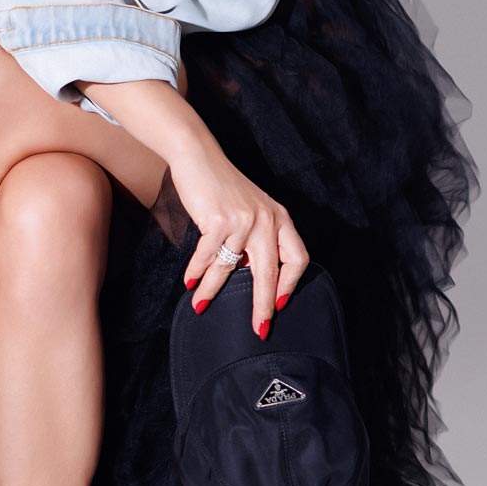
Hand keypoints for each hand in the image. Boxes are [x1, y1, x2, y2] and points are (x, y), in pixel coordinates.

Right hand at [165, 133, 308, 336]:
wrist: (199, 157)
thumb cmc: (223, 186)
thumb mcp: (252, 209)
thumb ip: (257, 238)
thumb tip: (249, 273)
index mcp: (280, 218)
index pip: (296, 258)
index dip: (290, 284)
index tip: (281, 303)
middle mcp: (267, 220)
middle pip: (270, 273)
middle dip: (263, 305)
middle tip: (258, 328)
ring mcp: (243, 220)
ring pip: (230, 268)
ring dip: (212, 290)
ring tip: (201, 305)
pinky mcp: (218, 220)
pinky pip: (208, 256)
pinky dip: (196, 272)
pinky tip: (190, 282)